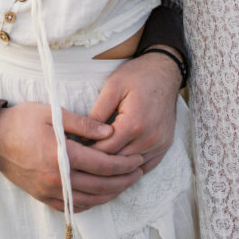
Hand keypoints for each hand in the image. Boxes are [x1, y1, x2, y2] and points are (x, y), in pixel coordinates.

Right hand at [0, 102, 144, 210]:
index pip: (102, 165)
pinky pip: (73, 207)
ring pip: (89, 200)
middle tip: (139, 172)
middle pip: (100, 185)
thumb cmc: (21, 120)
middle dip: (124, 180)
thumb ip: (83, 123)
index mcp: (61, 155)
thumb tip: (109, 131)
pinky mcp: (43, 197)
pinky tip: (100, 195)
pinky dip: (91, 203)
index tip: (138, 159)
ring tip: (125, 184)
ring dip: (111, 194)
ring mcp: (49, 191)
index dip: (124, 164)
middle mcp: (57, 177)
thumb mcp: (52, 113)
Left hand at [88, 50, 180, 171]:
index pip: (105, 151)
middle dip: (98, 163)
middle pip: (117, 163)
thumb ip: (97, 113)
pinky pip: (146, 166)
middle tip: (81, 159)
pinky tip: (117, 164)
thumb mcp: (112, 87)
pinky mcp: (165, 145)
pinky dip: (131, 168)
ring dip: (114, 167)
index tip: (73, 151)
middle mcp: (148, 139)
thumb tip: (83, 135)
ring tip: (96, 163)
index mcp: (133, 125)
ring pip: (131, 167)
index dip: (87, 153)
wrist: (165, 71)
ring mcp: (159, 144)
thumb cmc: (137, 75)